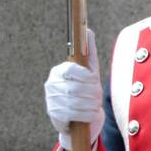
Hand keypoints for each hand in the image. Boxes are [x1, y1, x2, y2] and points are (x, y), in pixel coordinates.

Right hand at [44, 27, 103, 150]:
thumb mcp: (90, 71)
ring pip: (75, 102)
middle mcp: (51, 85)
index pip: (70, 70)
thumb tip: (88, 30)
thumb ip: (89, 51)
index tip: (95, 80)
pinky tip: (92, 114)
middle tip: (99, 95)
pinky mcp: (54, 115)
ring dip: (90, 104)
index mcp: (58, 71)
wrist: (79, 119)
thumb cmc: (86, 90)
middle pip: (75, 87)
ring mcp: (51, 100)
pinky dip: (86, 115)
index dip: (84, 75)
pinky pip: (73, 114)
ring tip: (96, 104)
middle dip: (91, 93)